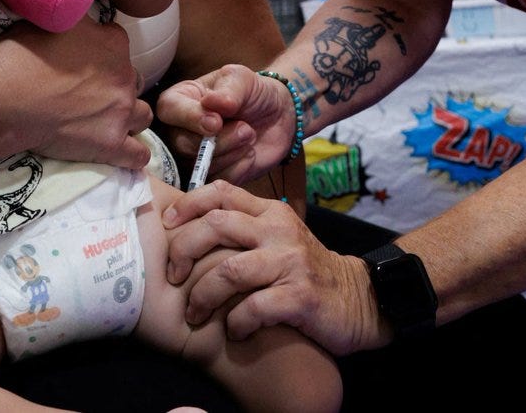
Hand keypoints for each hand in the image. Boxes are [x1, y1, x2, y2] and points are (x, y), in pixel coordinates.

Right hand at [0, 17, 151, 169]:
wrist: (6, 97)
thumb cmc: (21, 55)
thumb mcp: (52, 19)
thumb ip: (77, 20)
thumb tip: (78, 12)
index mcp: (112, 42)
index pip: (118, 44)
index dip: (102, 54)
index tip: (83, 63)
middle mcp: (124, 76)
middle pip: (133, 81)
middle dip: (117, 87)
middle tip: (90, 94)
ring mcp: (121, 112)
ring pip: (142, 115)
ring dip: (128, 117)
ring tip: (104, 122)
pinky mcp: (112, 144)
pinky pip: (138, 155)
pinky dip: (131, 155)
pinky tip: (118, 152)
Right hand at [156, 64, 297, 184]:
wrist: (277, 117)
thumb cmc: (252, 93)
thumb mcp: (242, 79)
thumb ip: (228, 90)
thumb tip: (211, 102)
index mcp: (178, 101)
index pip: (169, 111)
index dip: (191, 118)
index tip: (217, 121)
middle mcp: (178, 131)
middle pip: (183, 144)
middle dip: (219, 140)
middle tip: (246, 130)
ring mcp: (191, 157)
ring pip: (200, 166)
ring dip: (232, 152)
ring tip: (249, 136)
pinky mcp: (210, 177)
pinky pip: (218, 180)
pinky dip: (239, 167)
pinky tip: (249, 153)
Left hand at [162, 181, 384, 354]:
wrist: (359, 300)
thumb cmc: (304, 272)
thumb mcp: (276, 240)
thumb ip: (243, 230)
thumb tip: (186, 227)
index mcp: (269, 213)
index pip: (220, 193)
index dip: (187, 205)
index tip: (166, 226)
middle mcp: (279, 231)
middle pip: (216, 226)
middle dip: (183, 251)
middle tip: (174, 278)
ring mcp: (291, 263)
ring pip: (229, 271)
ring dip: (203, 296)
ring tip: (196, 314)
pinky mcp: (301, 296)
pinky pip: (253, 308)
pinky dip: (236, 323)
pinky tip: (235, 332)